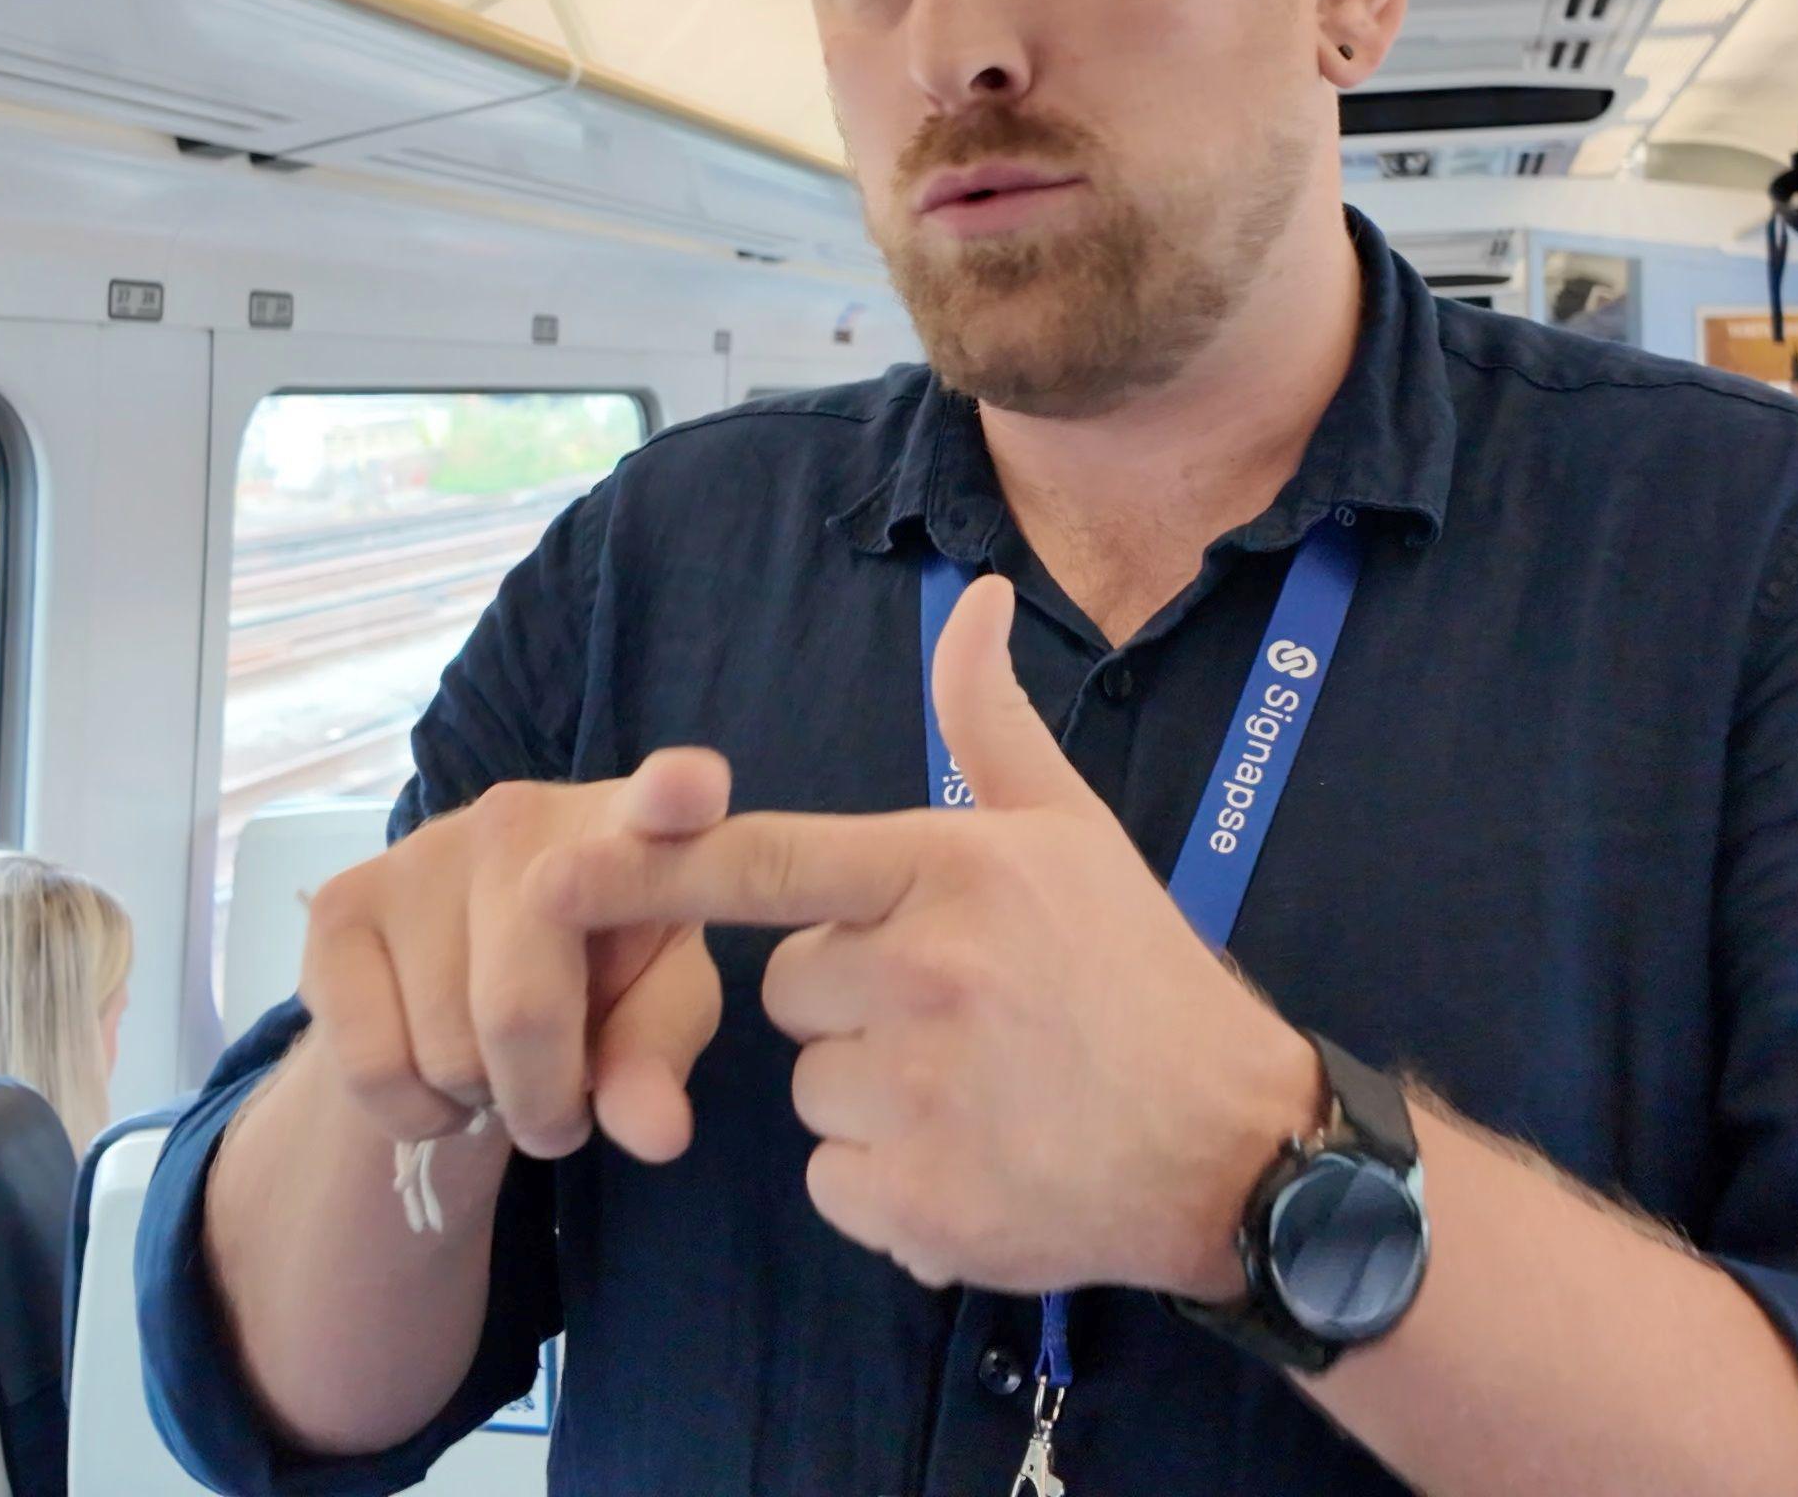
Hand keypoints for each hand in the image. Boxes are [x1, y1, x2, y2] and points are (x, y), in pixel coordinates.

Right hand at [296, 749, 731, 1163]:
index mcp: (629, 829)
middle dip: (543, 1101)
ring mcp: (419, 851)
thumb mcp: (656, 1015)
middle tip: (560, 1110)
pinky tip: (435, 1077)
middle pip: (518, 1008)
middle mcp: (518, 816)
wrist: (472, 971)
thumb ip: (658, 1063)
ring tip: (498, 1064)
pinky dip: (410, 1114)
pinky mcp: (339, 904)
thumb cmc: (600, 979)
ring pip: (444, 1054)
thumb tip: (656, 1136)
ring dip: (478, 1102)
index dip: (672, 797)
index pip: (658, 799)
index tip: (694, 788)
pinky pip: (369, 1068)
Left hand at [534, 575, 1319, 1297]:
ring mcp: (921, 1093)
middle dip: (849, 1004)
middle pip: (789, 988)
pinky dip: (887, 1187)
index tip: (558, 872)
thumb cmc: (1143, 979)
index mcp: (953, 871)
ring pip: (809, 1089)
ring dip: (871, 1099)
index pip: (767, 859)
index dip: (654, 867)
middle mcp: (928, 972)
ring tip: (981, 1093)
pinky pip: (833, 1182)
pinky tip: (977, 1162)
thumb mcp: (1074, 834)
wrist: (1239, 1149)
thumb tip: (973, 595)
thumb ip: (990, 721)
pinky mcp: (917, 1202)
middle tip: (961, 1017)